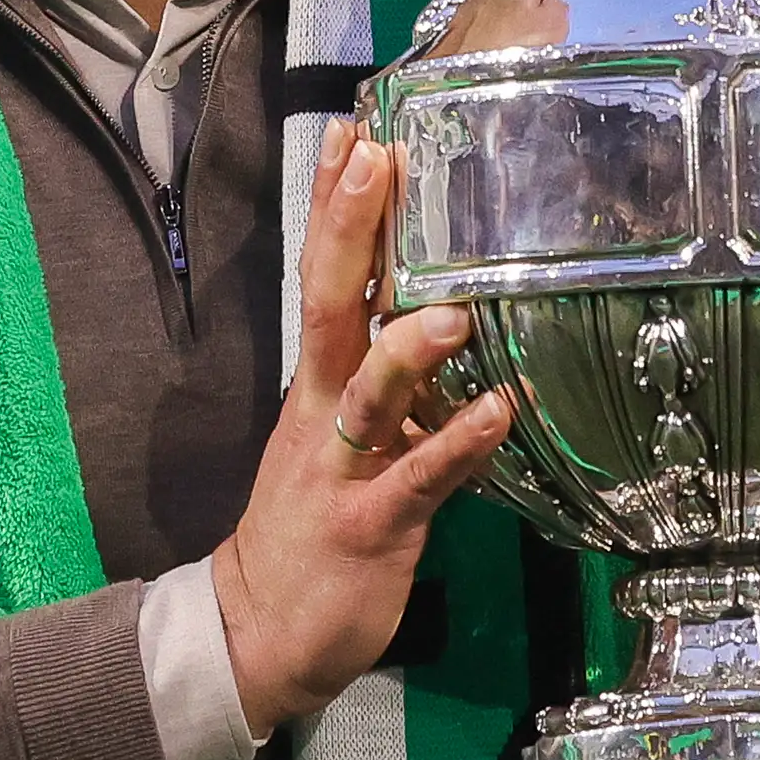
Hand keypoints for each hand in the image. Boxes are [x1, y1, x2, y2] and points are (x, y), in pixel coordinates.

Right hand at [208, 128, 517, 739]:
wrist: (259, 629)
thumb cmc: (313, 528)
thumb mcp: (344, 438)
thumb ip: (388, 380)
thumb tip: (440, 314)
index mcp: (318, 384)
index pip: (324, 277)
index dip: (335, 207)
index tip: (353, 130)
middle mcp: (323, 410)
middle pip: (331, 303)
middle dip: (351, 229)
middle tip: (375, 157)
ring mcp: (344, 467)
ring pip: (373, 392)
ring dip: (413, 347)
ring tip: (457, 306)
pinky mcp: (370, 524)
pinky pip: (420, 479)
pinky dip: (460, 444)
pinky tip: (500, 412)